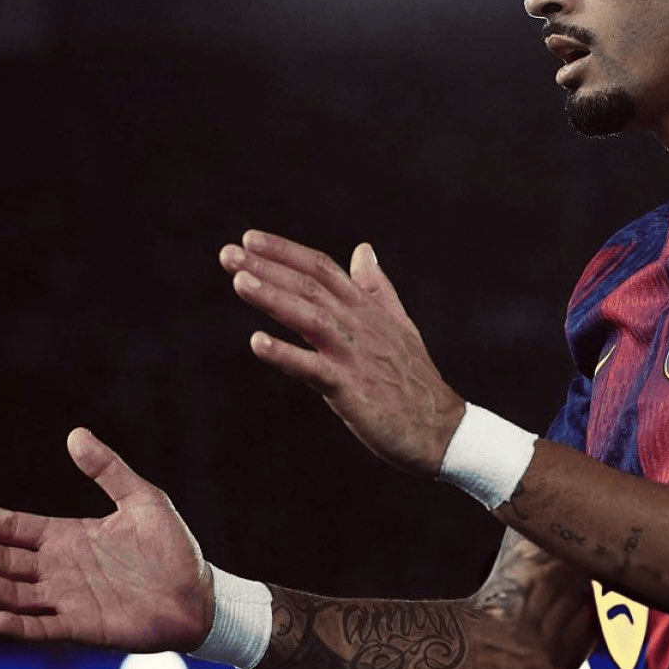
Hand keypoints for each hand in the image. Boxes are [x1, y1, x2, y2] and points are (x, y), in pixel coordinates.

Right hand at [0, 428, 212, 647]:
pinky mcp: (83, 627)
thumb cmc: (172, 549)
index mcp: (68, 537)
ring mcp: (68, 600)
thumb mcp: (142, 498)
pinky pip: (43, 627)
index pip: (18, 529)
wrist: (199, 596)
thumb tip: (75, 433)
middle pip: (7, 561)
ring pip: (17, 594)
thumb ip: (108, 469)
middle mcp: (60, 569)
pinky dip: (18, 625)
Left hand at [221, 230, 464, 475]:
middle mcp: (359, 325)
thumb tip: (363, 249)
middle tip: (227, 254)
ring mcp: (354, 355)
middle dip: (267, 268)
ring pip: (309, 318)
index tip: (249, 239)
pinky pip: (313, 368)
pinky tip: (256, 343)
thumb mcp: (398, 325)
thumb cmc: (415, 380)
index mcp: (366, 309)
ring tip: (239, 283)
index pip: (322, 268)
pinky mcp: (350, 388)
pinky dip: (285, 355)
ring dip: (273, 299)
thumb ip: (376, 287)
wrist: (441, 428)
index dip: (285, 252)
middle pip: (309, 287)